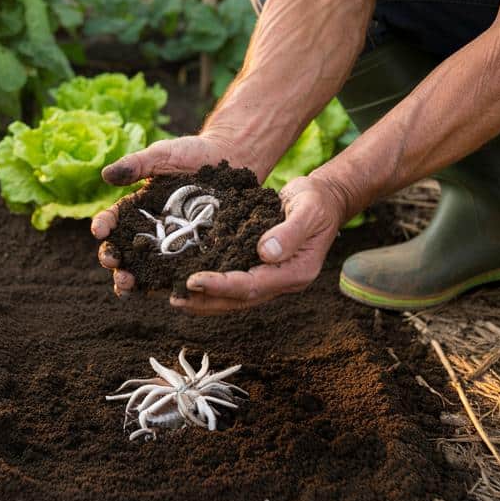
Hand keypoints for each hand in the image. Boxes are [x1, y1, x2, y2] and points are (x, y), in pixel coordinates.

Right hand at [91, 135, 241, 296]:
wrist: (231, 158)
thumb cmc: (193, 153)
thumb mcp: (162, 155)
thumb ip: (136, 165)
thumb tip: (105, 175)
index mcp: (138, 208)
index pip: (114, 220)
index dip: (104, 225)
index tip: (99, 230)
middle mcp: (150, 230)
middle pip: (124, 250)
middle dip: (113, 259)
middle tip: (111, 263)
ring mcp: (171, 244)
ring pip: (145, 267)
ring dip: (131, 278)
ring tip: (127, 284)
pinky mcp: (193, 254)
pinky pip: (177, 272)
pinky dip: (166, 284)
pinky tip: (159, 291)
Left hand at [173, 174, 347, 314]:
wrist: (325, 200)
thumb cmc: (318, 202)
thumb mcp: (308, 210)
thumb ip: (290, 232)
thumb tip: (265, 252)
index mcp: (295, 272)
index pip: (252, 285)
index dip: (221, 286)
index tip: (194, 281)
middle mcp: (282, 281)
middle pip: (240, 299)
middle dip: (206, 300)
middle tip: (174, 297)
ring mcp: (272, 277)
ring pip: (235, 297)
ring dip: (205, 299)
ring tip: (176, 296)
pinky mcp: (262, 268)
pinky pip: (235, 282)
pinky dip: (213, 284)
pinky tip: (191, 281)